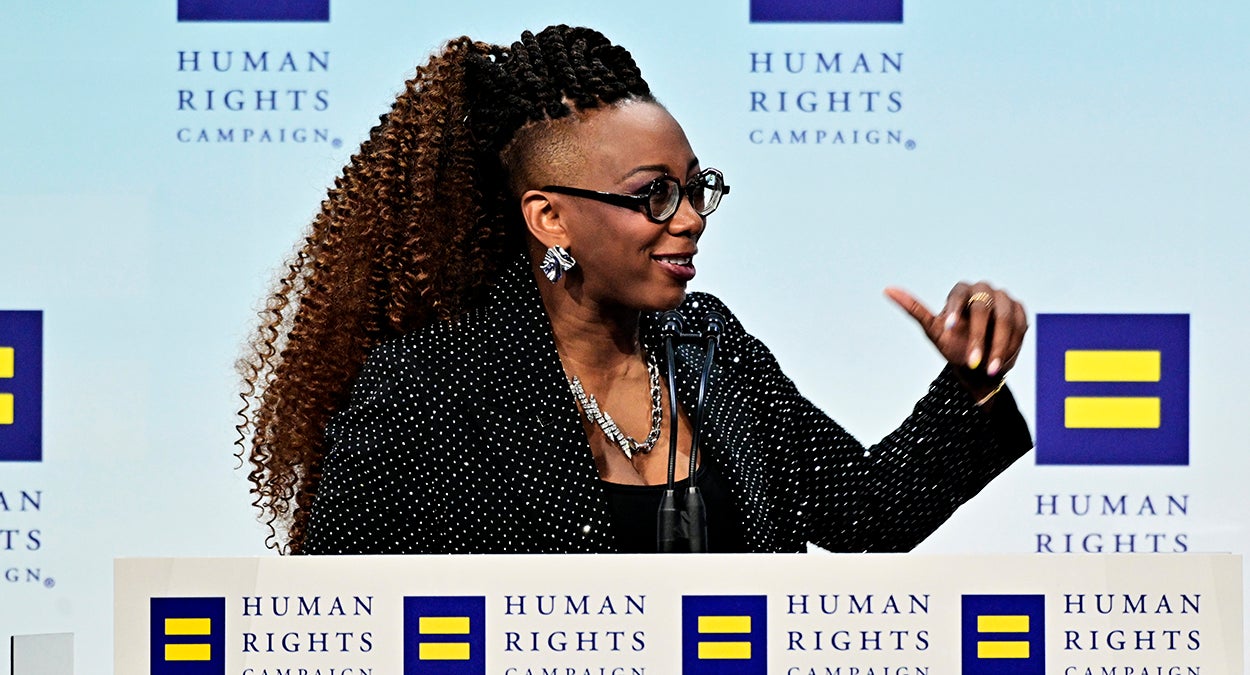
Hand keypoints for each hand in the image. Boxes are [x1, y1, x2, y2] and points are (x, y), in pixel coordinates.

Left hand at [884, 281, 1027, 385]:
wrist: (977, 364)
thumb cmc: (952, 344)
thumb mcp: (932, 330)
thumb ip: (913, 308)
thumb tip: (887, 289)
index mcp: (961, 291)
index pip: (959, 293)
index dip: (956, 310)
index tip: (950, 329)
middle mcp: (984, 290)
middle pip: (985, 307)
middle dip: (979, 338)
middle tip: (973, 363)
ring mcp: (1005, 301)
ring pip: (1006, 318)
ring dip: (999, 346)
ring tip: (990, 369)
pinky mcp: (1020, 313)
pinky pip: (1020, 326)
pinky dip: (1012, 345)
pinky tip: (1002, 362)